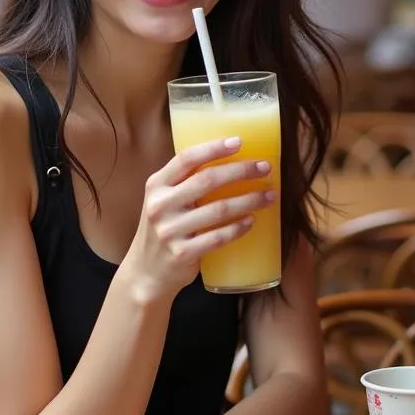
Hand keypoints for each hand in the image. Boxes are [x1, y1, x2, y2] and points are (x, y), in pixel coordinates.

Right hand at [121, 137, 276, 299]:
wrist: (145, 272)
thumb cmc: (164, 228)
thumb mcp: (163, 200)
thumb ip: (185, 182)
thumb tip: (229, 160)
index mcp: (156, 185)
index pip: (186, 159)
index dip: (214, 148)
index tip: (239, 142)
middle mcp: (160, 205)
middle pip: (208, 180)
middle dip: (241, 171)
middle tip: (265, 167)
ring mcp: (170, 230)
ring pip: (218, 209)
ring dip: (249, 200)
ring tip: (269, 195)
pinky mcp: (182, 253)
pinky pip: (217, 237)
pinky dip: (238, 228)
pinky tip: (252, 221)